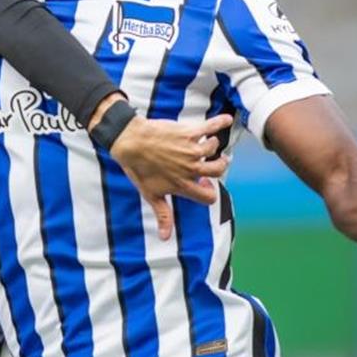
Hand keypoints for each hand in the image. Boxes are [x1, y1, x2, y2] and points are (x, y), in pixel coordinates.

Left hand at [108, 113, 232, 240]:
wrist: (129, 141)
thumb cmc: (138, 168)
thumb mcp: (150, 194)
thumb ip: (163, 215)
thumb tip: (165, 238)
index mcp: (183, 184)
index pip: (209, 196)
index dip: (208, 191)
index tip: (204, 184)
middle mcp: (190, 168)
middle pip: (218, 170)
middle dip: (220, 166)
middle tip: (217, 162)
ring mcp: (191, 150)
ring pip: (214, 149)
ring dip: (212, 146)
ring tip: (207, 143)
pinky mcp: (188, 132)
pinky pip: (210, 127)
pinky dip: (220, 122)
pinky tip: (227, 119)